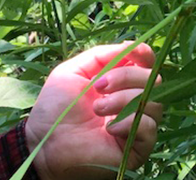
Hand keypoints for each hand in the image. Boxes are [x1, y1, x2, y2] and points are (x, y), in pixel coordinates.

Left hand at [24, 42, 162, 179]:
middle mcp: (133, 102)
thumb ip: (101, 56)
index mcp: (120, 83)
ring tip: (97, 109)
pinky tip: (108, 128)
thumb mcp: (72, 71)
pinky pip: (149, 127)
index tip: (132, 51)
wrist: (43, 144)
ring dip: (124, 100)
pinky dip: (130, 123)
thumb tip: (130, 46)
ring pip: (153, 102)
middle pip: (153, 80)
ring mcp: (136, 125)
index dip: (144, 54)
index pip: (147, 64)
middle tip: (98, 86)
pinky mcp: (137, 148)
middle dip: (126, 76)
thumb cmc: (54, 108)